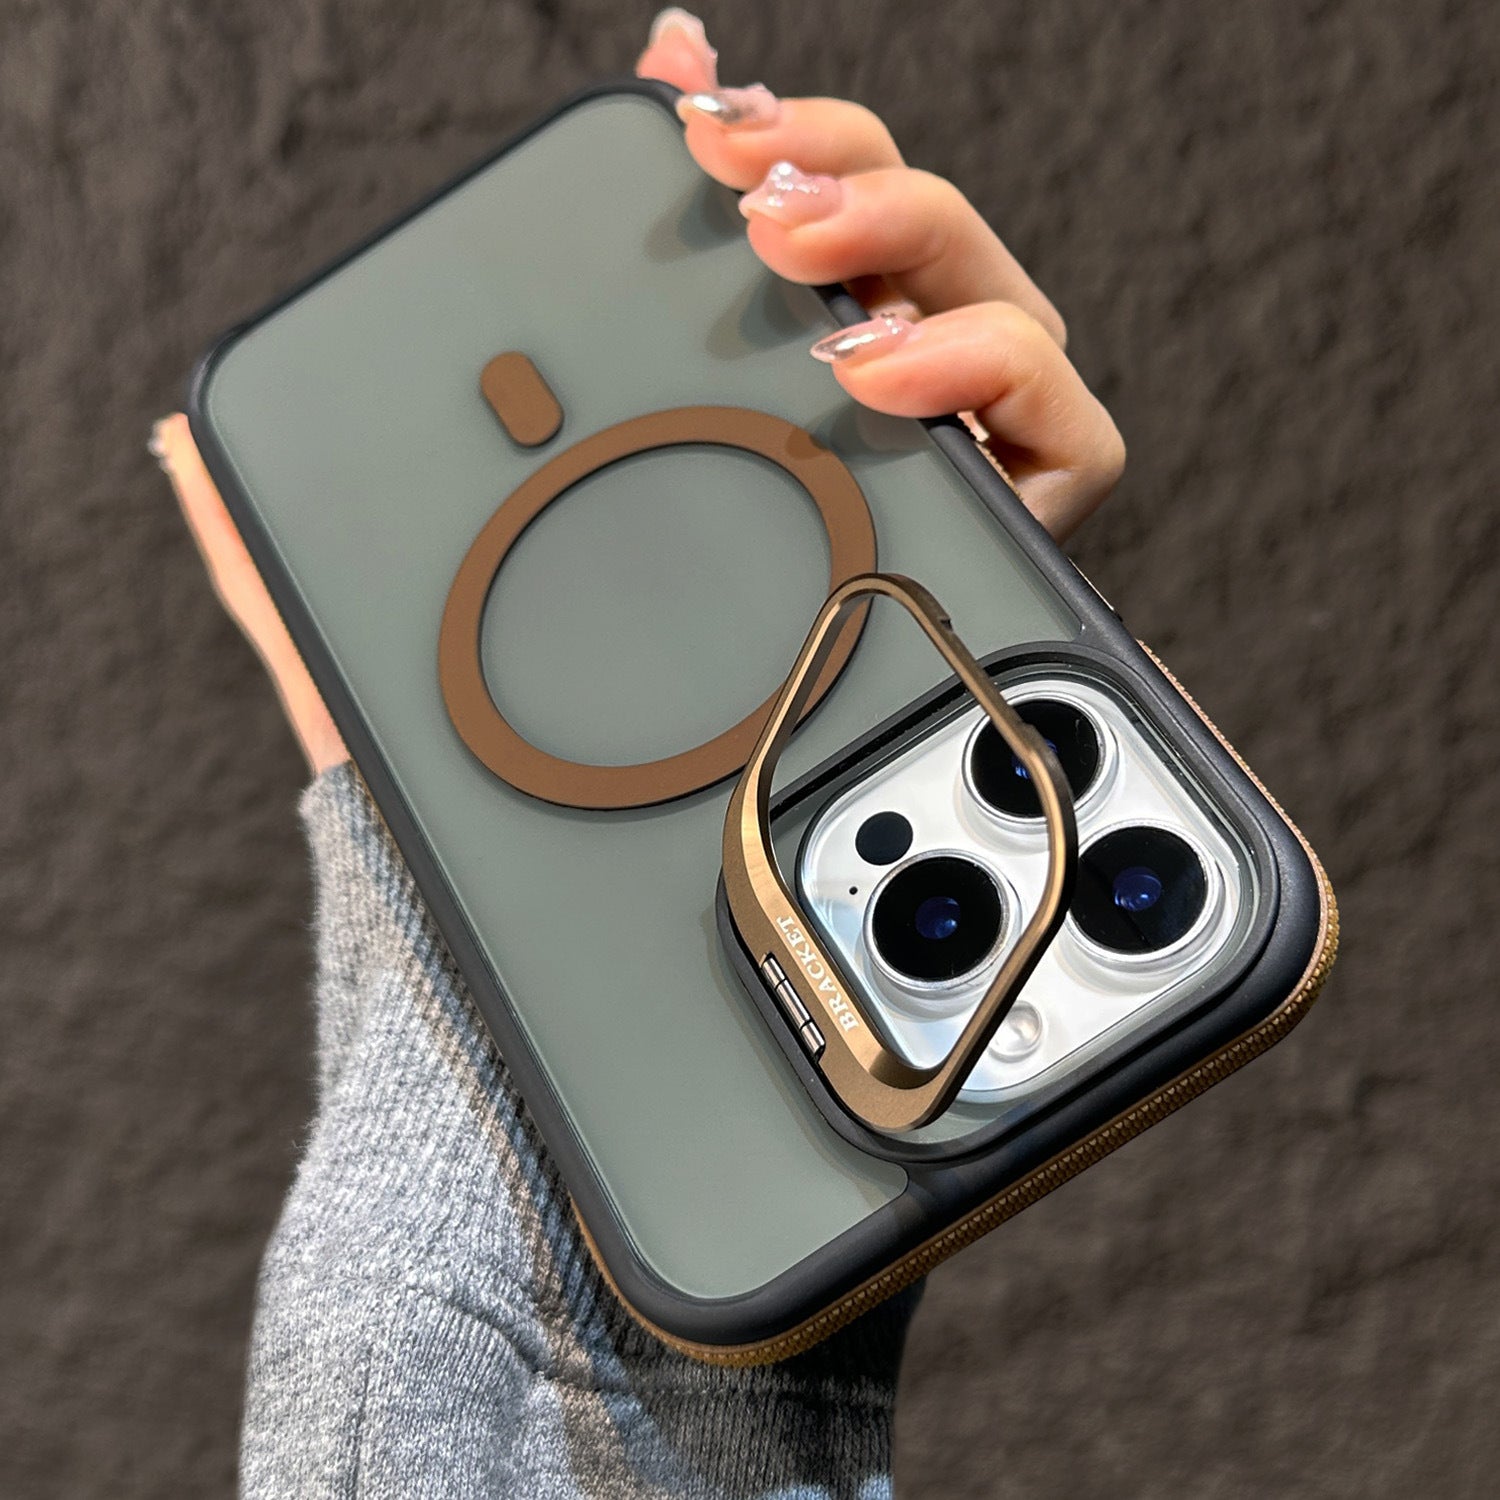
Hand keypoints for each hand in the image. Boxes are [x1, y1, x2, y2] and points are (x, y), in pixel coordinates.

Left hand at [159, 13, 1122, 769]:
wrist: (646, 927)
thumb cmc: (536, 795)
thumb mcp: (398, 666)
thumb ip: (305, 556)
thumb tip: (198, 454)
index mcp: (733, 430)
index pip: (773, 248)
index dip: (758, 144)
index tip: (684, 98)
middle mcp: (851, 444)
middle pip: (905, 247)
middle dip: (848, 184)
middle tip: (756, 202)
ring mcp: (940, 495)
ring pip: (1000, 313)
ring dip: (926, 264)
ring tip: (821, 291)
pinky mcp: (1011, 565)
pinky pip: (1067, 444)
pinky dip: (1008, 385)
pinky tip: (900, 389)